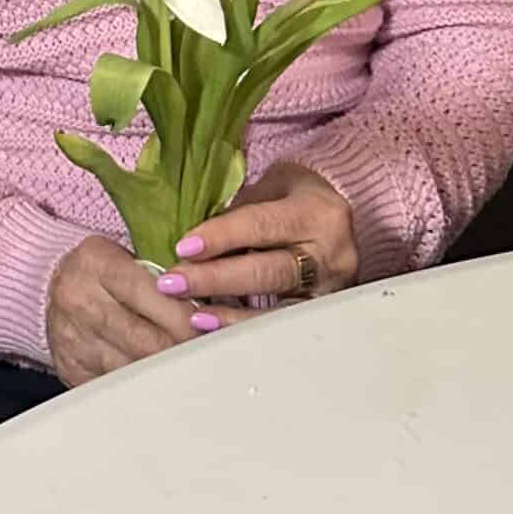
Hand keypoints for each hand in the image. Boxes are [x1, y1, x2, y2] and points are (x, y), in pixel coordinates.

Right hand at [46, 233, 207, 385]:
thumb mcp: (126, 255)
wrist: (47, 287)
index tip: (214, 328)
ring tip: (194, 369)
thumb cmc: (101, 271)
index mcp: (96, 262)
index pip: (149, 293)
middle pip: (147, 339)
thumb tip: (219, 301)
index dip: (186, 315)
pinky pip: (118, 387)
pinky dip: (144, 386)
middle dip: (185, 350)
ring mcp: (74, 340)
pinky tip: (163, 382)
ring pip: (136, 369)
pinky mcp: (73, 370)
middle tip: (215, 356)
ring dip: (169, 372)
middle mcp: (80, 301)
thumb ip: (166, 274)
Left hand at [156, 162, 358, 319]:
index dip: (221, 237)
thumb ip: (238, 210)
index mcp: (316, 213)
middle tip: (173, 283)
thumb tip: (192, 241)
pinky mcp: (323, 314)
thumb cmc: (294, 196)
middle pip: (269, 272)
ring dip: (229, 314)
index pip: (262, 225)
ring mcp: (331, 290)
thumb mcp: (271, 186)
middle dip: (216, 280)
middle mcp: (330, 254)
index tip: (183, 248)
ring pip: (278, 309)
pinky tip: (215, 327)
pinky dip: (245, 326)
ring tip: (192, 313)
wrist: (339, 217)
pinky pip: (282, 326)